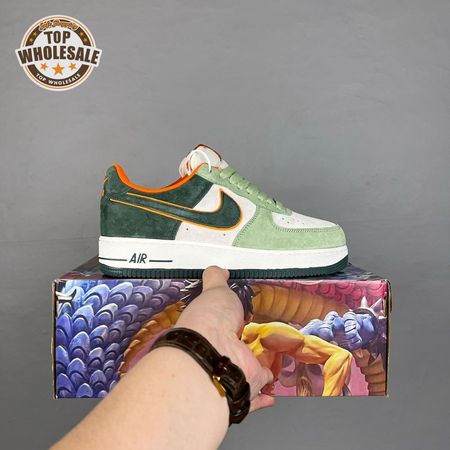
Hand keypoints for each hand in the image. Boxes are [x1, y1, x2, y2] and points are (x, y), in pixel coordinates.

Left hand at [176, 266, 274, 411]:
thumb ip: (216, 279)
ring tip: (270, 361)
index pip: (223, 323)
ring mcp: (235, 367)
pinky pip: (259, 390)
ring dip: (258, 367)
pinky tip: (271, 389)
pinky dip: (266, 393)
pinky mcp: (250, 383)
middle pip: (237, 347)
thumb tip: (217, 270)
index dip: (231, 321)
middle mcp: (222, 349)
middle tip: (260, 340)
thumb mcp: (215, 290)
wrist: (213, 353)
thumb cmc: (210, 320)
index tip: (241, 319)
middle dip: (247, 345)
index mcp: (213, 326)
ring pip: (249, 368)